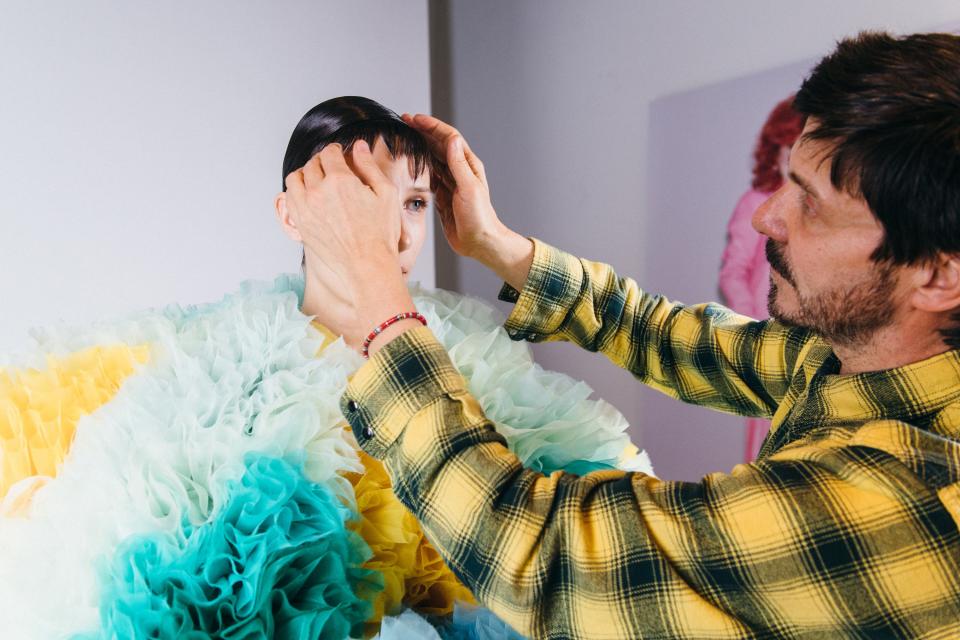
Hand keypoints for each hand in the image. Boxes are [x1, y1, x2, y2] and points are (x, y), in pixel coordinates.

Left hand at [284, 141, 414, 349]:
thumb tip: (359, 146)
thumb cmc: (381, 233)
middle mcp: (318, 191)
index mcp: (340, 180)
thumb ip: (369, 166)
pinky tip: (309, 196)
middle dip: (322, 162)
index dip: (336, 150)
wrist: (367, 266)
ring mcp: (305, 208)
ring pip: (295, 178)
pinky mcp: (300, 223)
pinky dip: (296, 192)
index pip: (329, 153)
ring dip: (306, 174)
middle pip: (312, 164)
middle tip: (331, 168)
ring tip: (317, 180)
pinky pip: (289, 198)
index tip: (340, 154)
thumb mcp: (386, 193)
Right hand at [404, 113, 534, 291]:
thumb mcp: (469, 188)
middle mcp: (459, 171)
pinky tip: (411, 164)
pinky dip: (420, 168)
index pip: (448, 137)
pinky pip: (430, 177)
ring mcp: (451, 183)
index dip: (431, 126)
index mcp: (468, 165)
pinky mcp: (444, 196)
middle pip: (439, 145)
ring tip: (404, 138)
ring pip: (433, 159)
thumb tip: (452, 140)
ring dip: (420, 146)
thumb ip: (459, 165)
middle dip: (422, 131)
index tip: (414, 119)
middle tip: (404, 122)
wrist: (480, 242)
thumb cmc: (479, 217)